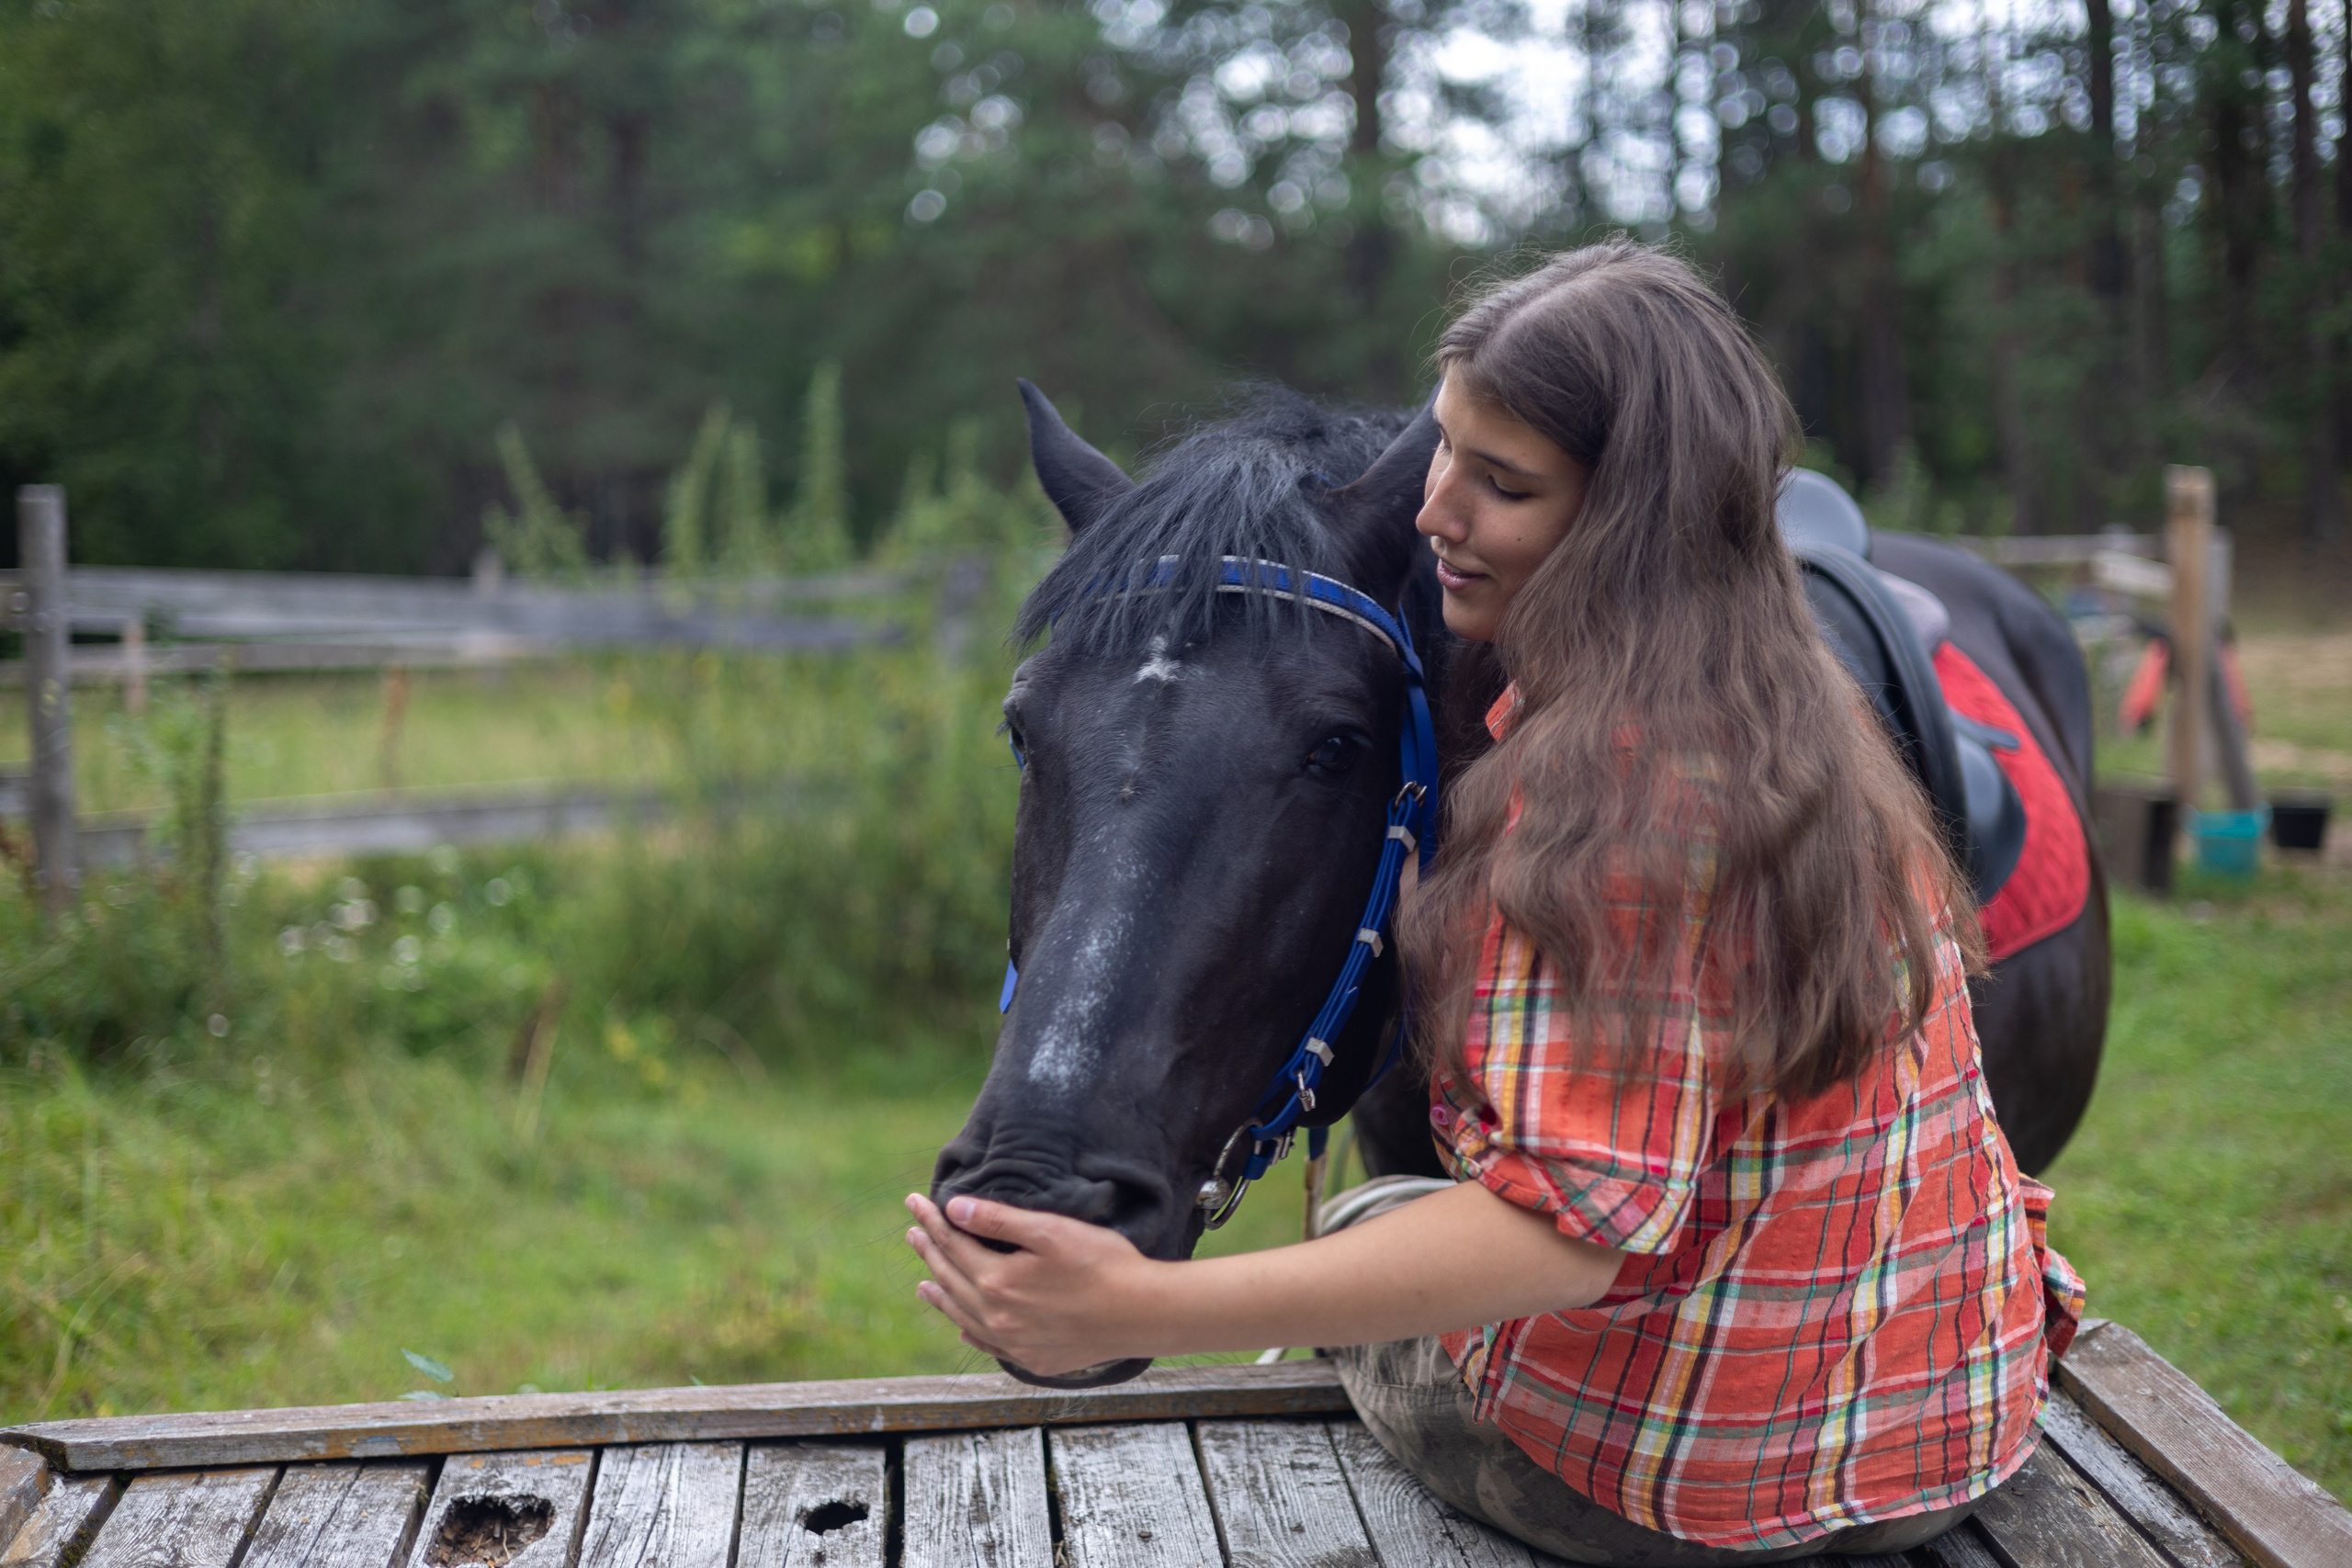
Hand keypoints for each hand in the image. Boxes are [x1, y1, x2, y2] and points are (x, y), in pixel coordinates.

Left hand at [904, 1193, 1166, 1375]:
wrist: (1143, 1313)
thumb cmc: (1103, 1264)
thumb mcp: (1051, 1231)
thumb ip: (999, 1221)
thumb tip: (955, 1209)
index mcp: (998, 1281)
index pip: (953, 1244)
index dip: (932, 1220)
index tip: (914, 1202)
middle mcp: (998, 1318)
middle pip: (952, 1279)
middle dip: (930, 1251)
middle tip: (913, 1231)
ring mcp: (1014, 1343)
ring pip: (962, 1316)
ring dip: (941, 1294)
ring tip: (923, 1282)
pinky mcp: (1033, 1358)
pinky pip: (988, 1345)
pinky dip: (969, 1331)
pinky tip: (963, 1327)